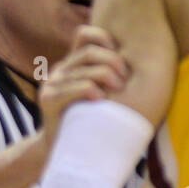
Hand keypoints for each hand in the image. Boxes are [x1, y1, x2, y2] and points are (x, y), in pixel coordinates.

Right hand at [38, 25, 127, 142]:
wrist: (64, 153)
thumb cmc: (91, 124)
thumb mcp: (101, 96)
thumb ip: (109, 77)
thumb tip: (140, 63)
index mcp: (71, 65)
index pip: (84, 35)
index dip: (104, 40)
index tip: (119, 62)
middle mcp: (59, 71)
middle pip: (90, 52)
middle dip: (113, 63)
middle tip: (124, 82)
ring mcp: (52, 84)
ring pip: (86, 70)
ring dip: (108, 78)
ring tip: (117, 93)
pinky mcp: (48, 100)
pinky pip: (78, 87)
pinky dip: (92, 90)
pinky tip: (100, 101)